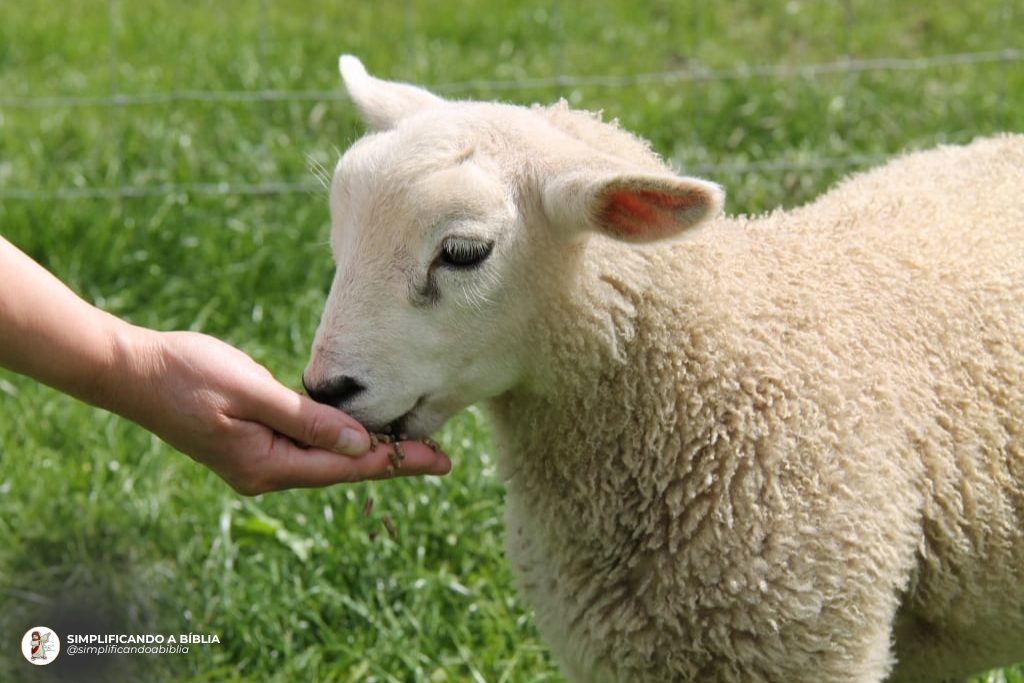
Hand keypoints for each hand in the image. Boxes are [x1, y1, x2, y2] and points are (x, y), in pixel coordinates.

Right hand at [104, 328, 451, 494]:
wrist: (132, 371)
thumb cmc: (188, 374)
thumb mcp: (251, 391)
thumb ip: (306, 420)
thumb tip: (359, 444)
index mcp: (266, 464)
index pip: (346, 466)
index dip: (396, 461)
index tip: (439, 459)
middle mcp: (265, 472)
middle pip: (342, 470)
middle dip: (392, 462)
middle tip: (442, 457)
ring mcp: (257, 461)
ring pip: (326, 462)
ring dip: (369, 453)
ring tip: (412, 447)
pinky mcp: (252, 445)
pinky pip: (307, 449)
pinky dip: (339, 443)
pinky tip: (360, 435)